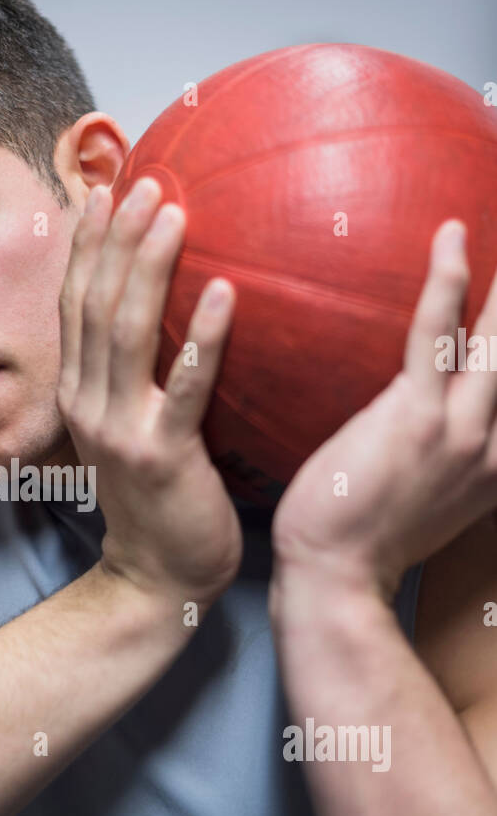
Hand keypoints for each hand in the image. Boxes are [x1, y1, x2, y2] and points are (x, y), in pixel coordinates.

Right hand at [57, 176, 242, 613]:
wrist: (157, 580)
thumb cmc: (161, 501)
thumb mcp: (136, 431)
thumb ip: (144, 379)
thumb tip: (178, 322)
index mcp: (80, 393)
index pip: (76, 304)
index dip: (89, 245)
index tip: (109, 190)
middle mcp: (88, 404)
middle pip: (96, 304)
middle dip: (118, 238)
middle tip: (149, 182)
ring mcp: (119, 430)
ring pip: (127, 332)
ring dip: (149, 267)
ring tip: (175, 212)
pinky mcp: (162, 456)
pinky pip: (184, 387)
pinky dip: (201, 338)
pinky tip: (223, 292)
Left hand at [270, 219, 496, 600]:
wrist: (334, 577)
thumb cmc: (369, 536)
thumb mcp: (433, 498)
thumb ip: (454, 455)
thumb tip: (444, 419)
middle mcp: (496, 444)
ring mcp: (461, 430)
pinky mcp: (414, 416)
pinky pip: (435, 334)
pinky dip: (447, 281)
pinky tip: (450, 239)